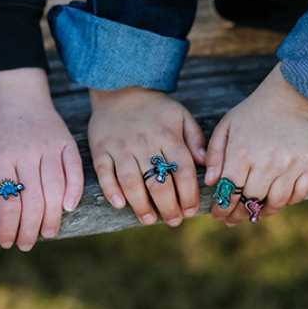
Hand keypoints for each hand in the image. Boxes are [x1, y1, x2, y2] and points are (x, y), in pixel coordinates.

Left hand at [0, 68, 82, 250]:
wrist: (17, 95)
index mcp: (0, 157)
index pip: (7, 202)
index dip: (8, 227)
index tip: (6, 241)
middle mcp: (26, 152)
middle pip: (33, 201)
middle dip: (30, 229)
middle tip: (26, 244)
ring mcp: (49, 147)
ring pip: (55, 190)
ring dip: (52, 216)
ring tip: (47, 233)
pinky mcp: (66, 142)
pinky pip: (74, 170)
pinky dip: (74, 191)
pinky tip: (68, 208)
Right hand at [88, 87, 205, 226]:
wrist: (120, 88)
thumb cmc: (156, 108)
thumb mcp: (181, 116)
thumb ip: (195, 140)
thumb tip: (206, 165)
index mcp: (168, 136)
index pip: (182, 171)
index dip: (188, 195)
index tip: (190, 210)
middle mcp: (144, 142)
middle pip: (158, 182)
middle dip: (168, 207)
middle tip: (173, 220)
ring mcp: (121, 146)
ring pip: (131, 182)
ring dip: (141, 205)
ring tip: (149, 219)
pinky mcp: (101, 149)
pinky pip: (105, 174)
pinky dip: (112, 191)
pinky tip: (121, 204)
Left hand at [205, 63, 307, 224]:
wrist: (292, 96)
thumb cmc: (254, 112)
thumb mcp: (227, 126)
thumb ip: (215, 154)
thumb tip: (211, 182)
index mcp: (242, 153)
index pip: (229, 191)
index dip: (222, 208)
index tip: (219, 215)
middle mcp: (266, 162)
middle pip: (250, 201)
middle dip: (239, 215)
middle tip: (233, 220)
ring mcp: (290, 165)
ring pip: (276, 203)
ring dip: (263, 212)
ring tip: (254, 214)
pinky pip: (299, 194)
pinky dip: (288, 202)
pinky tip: (277, 201)